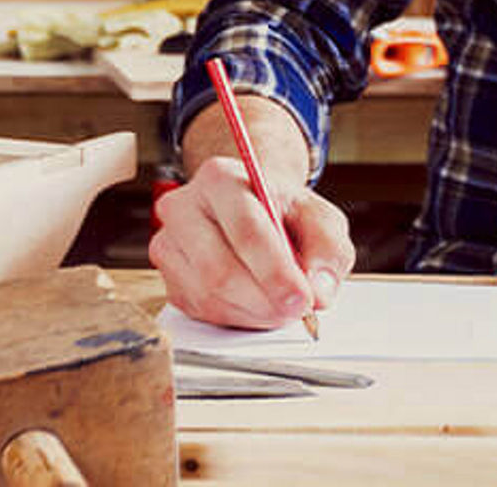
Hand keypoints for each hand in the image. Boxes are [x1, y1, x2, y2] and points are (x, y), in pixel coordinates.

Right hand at [149, 157, 355, 328]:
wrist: (250, 209)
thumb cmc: (282, 212)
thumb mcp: (319, 217)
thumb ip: (328, 248)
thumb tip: (319, 291)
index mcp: (220, 179)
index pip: (246, 228)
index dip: (275, 271)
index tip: (303, 299)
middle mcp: (183, 207)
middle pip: (219, 269)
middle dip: (265, 300)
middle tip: (296, 311)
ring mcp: (168, 243)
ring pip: (208, 295)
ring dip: (254, 313)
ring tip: (280, 305)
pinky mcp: (168, 277)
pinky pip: (201, 311)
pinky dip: (236, 318)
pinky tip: (256, 304)